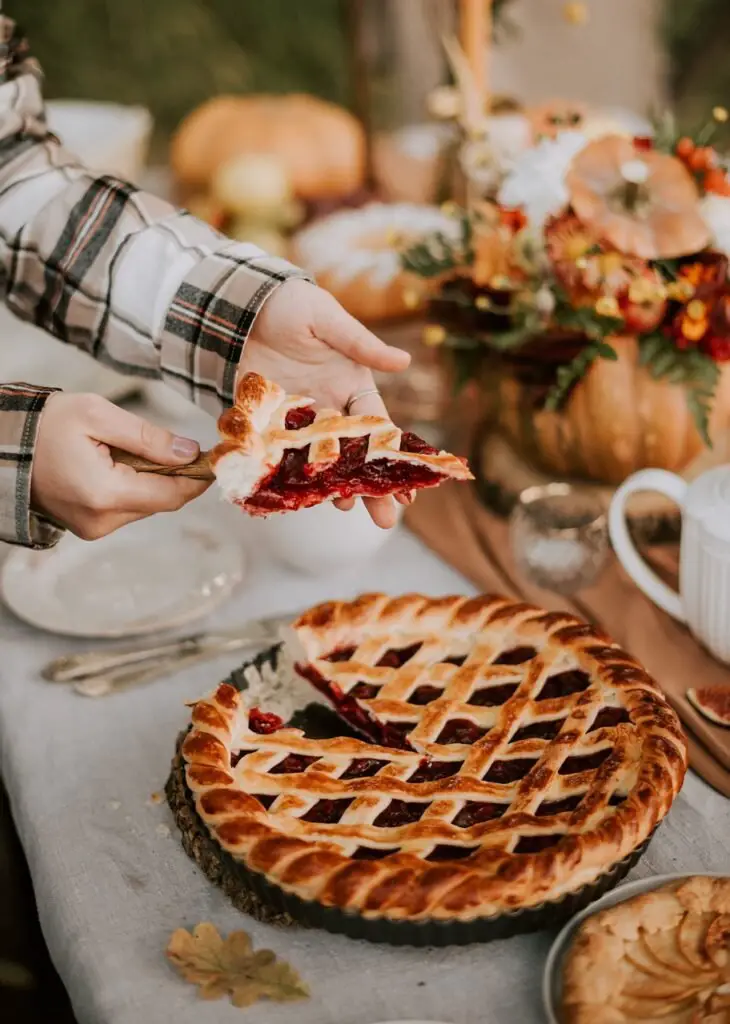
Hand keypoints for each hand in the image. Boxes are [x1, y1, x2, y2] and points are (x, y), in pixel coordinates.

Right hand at [31, 393, 209, 539]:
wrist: (2, 446)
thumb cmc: (45, 425)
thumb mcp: (98, 416)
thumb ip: (149, 437)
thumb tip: (191, 452)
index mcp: (105, 494)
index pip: (172, 494)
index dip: (198, 477)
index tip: (214, 459)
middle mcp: (102, 520)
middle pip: (162, 501)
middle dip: (174, 474)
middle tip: (175, 444)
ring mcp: (94, 528)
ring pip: (146, 505)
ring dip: (151, 480)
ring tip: (127, 451)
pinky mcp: (89, 527)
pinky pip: (127, 508)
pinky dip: (132, 486)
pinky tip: (115, 464)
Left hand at [242, 279, 410, 528]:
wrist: (240, 304)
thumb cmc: (293, 306)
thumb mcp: (328, 320)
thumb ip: (360, 344)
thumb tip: (404, 361)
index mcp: (352, 386)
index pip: (378, 428)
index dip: (392, 457)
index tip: (408, 487)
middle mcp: (330, 408)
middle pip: (353, 455)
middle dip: (370, 486)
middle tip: (385, 519)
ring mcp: (298, 419)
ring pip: (319, 462)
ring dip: (331, 486)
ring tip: (341, 507)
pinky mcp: (267, 422)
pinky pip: (280, 454)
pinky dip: (287, 475)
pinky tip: (294, 495)